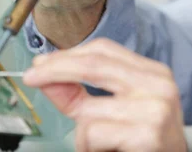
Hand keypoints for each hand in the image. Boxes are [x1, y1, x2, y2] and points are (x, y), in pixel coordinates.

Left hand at [23, 39, 186, 151]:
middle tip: (33, 77)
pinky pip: (93, 134)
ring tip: (98, 145)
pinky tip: (108, 151)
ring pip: (88, 110)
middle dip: (57, 70)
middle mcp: (159, 85)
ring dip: (81, 133)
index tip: (43, 64)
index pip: (105, 50)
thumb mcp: (120, 112)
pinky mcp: (146, 134)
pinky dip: (89, 148)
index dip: (69, 55)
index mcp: (154, 73)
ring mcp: (155, 109)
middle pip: (95, 64)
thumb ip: (85, 96)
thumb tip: (48, 79)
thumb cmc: (149, 143)